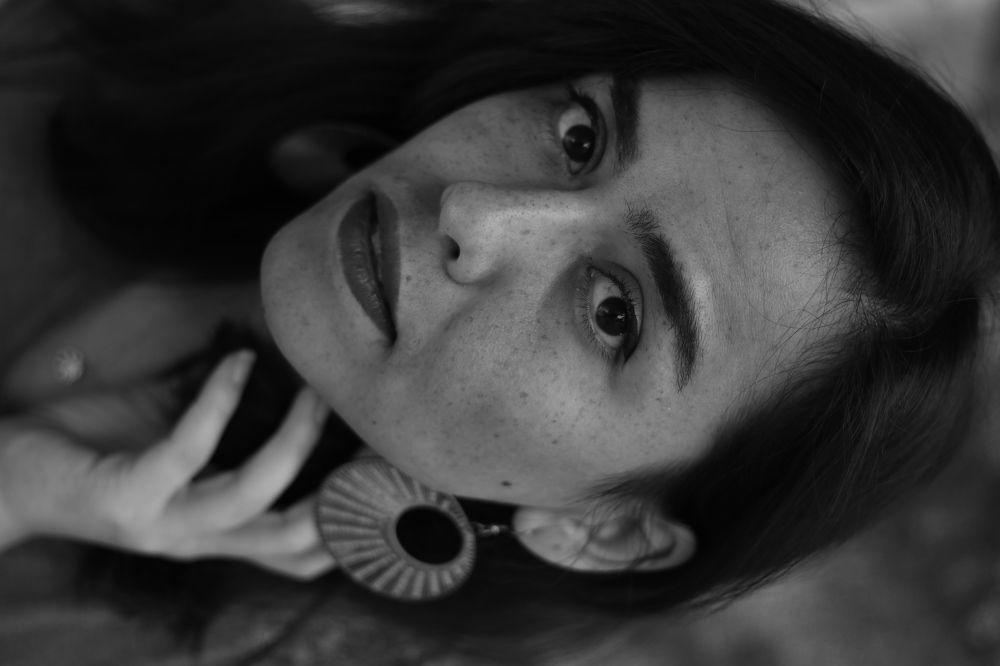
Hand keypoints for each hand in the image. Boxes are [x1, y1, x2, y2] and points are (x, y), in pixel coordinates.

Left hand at [0, 351, 335, 578]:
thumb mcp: (175, 449)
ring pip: (254, 497)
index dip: (351, 525)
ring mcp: (164, 524)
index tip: (388, 470)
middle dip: (342, 485)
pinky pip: (190, 448)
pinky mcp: (129, 496)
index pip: (300, 554)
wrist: (4, 475)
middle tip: (368, 428)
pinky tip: (236, 363)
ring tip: (315, 389)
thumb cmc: (96, 451)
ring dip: (294, 438)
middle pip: (295, 537)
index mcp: (216, 533)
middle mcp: (199, 540)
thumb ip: (230, 428)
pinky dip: (220, 401)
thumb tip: (282, 366)